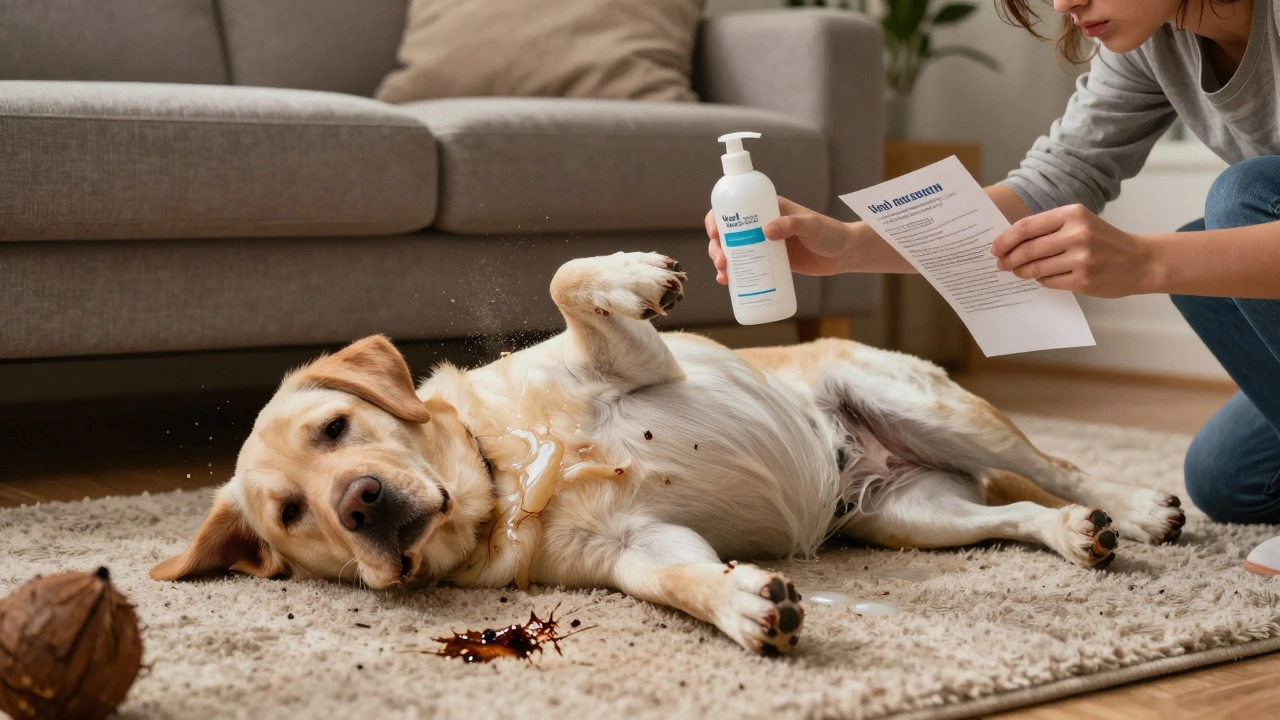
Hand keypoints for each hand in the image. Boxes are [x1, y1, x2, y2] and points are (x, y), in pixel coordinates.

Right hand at [705, 198, 852, 284]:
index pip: (734, 209)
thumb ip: (791, 224)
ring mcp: (763, 245)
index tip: (714, 232)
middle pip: (727, 234)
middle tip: (721, 260)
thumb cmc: (830, 233)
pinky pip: (746, 268)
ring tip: (724, 277)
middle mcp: (760, 226)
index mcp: (767, 209)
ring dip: (721, 263)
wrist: (844, 254)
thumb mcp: (810, 225)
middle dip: (716, 247)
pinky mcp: (769, 263)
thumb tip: (766, 231)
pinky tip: (728, 284)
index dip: (717, 218)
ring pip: (732, 252)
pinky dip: (734, 276)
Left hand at [991, 204, 1155, 297]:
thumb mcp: (1080, 222)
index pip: (1026, 227)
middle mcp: (1077, 234)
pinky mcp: (1084, 280)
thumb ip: (1049, 227)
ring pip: (1035, 268)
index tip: (995, 248)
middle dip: (1008, 258)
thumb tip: (1011, 240)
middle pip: (1027, 249)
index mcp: (1073, 214)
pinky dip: (1040, 280)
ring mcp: (1082, 258)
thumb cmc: (1104, 240)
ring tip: (1017, 271)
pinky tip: (1041, 277)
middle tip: (1001, 264)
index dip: (1005, 239)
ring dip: (1021, 271)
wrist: (1140, 261)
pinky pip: (1048, 281)